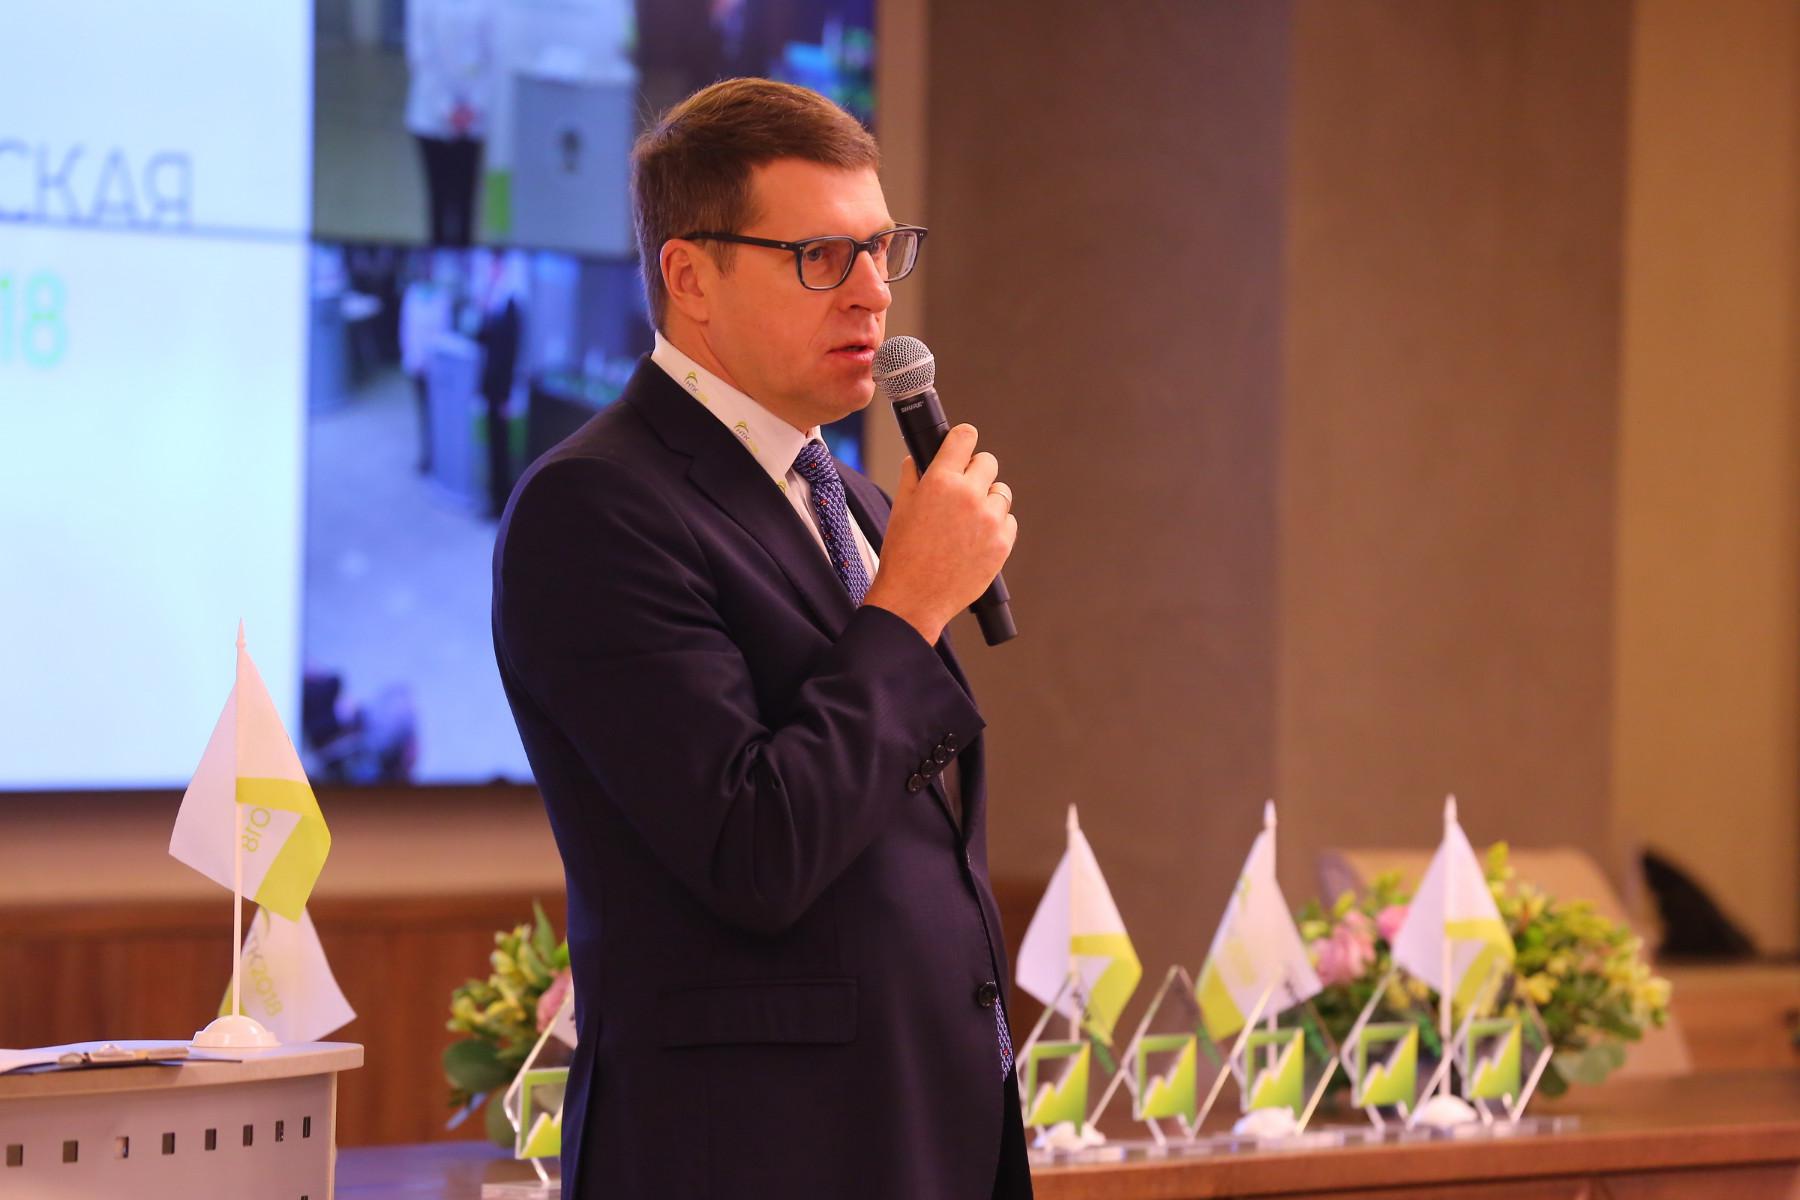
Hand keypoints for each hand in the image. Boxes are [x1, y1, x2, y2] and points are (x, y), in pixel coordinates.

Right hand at [863, 424, 1016, 643]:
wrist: (914, 598)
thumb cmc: (903, 554)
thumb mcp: (900, 507)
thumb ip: (912, 475)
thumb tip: (917, 459)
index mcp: (940, 480)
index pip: (965, 437)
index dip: (963, 439)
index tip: (963, 444)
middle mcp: (968, 495)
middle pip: (988, 461)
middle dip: (975, 472)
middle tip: (962, 489)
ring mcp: (989, 520)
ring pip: (1001, 492)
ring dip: (987, 500)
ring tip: (967, 521)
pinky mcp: (1002, 543)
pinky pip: (1008, 521)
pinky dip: (996, 526)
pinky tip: (976, 539)